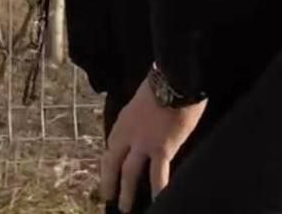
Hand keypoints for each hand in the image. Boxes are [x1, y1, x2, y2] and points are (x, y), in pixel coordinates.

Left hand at [102, 76, 204, 210]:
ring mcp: (143, 142)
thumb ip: (140, 121)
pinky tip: (159, 203)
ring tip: (125, 209)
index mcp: (122, 123)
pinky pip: (158, 174)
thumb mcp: (142, 104)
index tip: (107, 178)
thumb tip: (147, 131)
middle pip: (112, 163)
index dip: (107, 166)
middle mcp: (127, 134)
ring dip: (127, 193)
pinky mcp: (162, 148)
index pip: (110, 149)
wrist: (174, 80)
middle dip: (109, 183)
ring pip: (130, 173)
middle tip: (108, 199)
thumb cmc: (162, 88)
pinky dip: (159, 190)